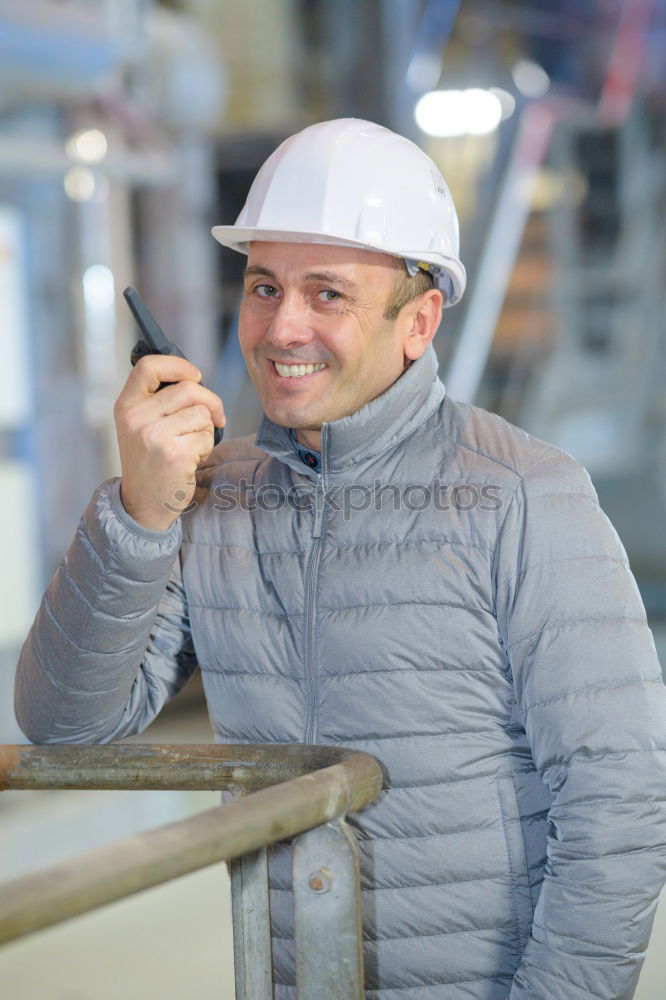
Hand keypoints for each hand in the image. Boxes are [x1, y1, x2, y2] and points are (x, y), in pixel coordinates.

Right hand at [114, 355, 225, 531]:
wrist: (143, 505)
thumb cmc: (150, 461)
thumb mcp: (141, 426)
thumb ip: (159, 400)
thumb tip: (193, 377)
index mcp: (126, 405)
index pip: (148, 366)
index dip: (179, 365)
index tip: (196, 376)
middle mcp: (136, 417)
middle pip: (189, 388)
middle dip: (211, 402)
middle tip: (216, 418)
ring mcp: (153, 435)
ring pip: (202, 413)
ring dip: (206, 429)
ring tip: (190, 445)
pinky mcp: (174, 453)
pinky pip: (206, 436)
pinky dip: (206, 447)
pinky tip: (190, 460)